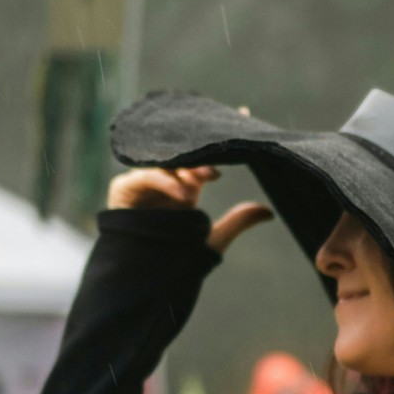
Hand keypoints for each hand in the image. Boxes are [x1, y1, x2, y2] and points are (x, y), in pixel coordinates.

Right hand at [106, 112, 272, 254]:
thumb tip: (269, 212)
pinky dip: (163, 182)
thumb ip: (237, 222)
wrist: (140, 278)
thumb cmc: (175, 259)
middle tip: (218, 168)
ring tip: (203, 180)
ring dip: (185, 169)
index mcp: (186, 185)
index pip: (204, 155)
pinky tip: (182, 193)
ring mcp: (143, 181)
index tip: (244, 114)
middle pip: (183, 155)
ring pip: (165, 163)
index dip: (221, 135)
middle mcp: (165, 179)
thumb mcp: (211, 238)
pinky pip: (145, 176)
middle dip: (202, 155)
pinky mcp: (123, 188)